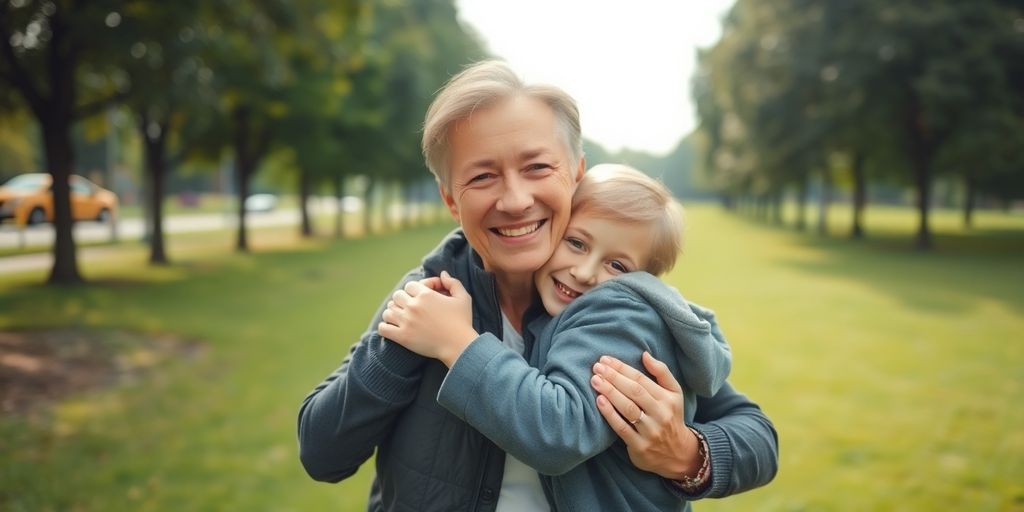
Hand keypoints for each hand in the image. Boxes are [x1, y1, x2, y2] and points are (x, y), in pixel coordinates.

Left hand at [378, 271, 478, 366]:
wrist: (458, 346)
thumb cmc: (462, 322)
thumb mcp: (463, 298)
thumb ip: (453, 283)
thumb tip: (442, 274)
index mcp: (425, 295)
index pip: (410, 285)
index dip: (416, 289)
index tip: (424, 297)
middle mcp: (413, 306)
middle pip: (397, 296)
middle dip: (404, 300)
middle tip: (412, 307)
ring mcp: (406, 321)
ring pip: (388, 310)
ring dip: (394, 312)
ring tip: (402, 317)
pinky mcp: (402, 337)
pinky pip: (383, 328)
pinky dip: (385, 327)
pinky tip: (393, 328)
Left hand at [591, 352, 700, 479]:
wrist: (679, 454)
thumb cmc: (671, 416)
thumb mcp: (674, 393)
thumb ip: (662, 372)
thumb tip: (645, 354)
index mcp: (668, 398)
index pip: (642, 379)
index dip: (622, 368)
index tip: (606, 360)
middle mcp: (661, 414)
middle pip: (634, 392)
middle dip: (613, 377)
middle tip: (596, 367)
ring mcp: (650, 431)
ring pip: (628, 409)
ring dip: (610, 392)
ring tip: (595, 381)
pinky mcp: (640, 446)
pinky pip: (622, 428)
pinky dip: (610, 414)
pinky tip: (599, 401)